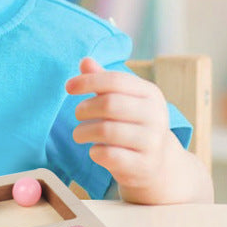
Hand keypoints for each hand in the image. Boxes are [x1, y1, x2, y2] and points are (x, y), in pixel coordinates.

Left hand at [65, 57, 173, 197]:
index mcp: (150, 94)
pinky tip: (95, 151)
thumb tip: (85, 61)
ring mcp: (152, 142)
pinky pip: (108, 155)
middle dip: (84, 109)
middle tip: (78, 115)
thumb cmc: (132, 126)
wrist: (157, 164)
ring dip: (83, 132)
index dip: (88, 81)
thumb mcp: (123, 100)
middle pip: (109, 104)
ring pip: (106, 131)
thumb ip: (103, 81)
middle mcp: (156, 116)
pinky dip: (94, 152)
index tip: (68, 87)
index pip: (116, 81)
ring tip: (80, 134)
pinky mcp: (143, 165)